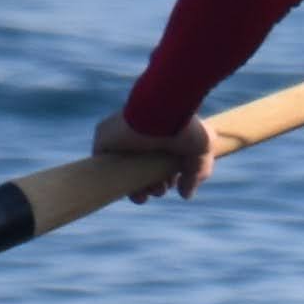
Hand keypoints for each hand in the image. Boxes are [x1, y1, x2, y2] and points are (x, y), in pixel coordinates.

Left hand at [94, 111, 216, 200]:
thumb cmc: (185, 127)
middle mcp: (141, 140)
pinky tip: (123, 186)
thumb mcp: (201, 153)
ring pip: (123, 171)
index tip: (174, 184)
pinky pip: (102, 164)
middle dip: (152, 187)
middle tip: (160, 189)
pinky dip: (110, 177)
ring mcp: (121, 140)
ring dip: (133, 188)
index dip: (166, 181)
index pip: (159, 166)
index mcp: (161, 139)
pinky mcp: (104, 139)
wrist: (162, 109)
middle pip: (141, 172)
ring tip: (144, 192)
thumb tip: (186, 195)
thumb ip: (197, 174)